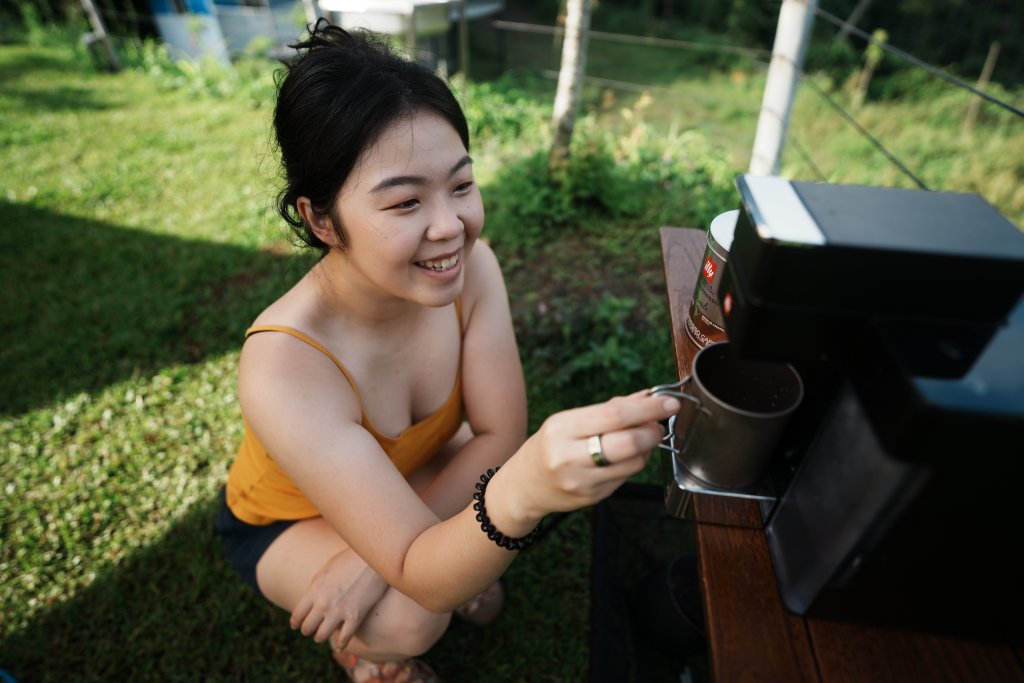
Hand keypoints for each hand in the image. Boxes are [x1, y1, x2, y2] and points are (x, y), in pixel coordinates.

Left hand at [289, 552, 388, 650]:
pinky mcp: (356, 616)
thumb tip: (309, 600)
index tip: (297, 626)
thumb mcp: (326, 569)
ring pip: (322, 636)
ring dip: (321, 637)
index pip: (297, 615)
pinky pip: (344, 638)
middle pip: (308, 628)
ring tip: (323, 636)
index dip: (296, 623)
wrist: (373, 558)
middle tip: (311, 630)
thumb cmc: (350, 559)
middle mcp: (324, 603)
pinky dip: (341, 644)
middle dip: (308, 630)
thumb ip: (315, 586)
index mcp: (314, 590)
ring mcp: (339, 611)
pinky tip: (341, 645)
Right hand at [514, 390, 680, 516]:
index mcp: (561, 429)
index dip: (648, 408)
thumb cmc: (551, 445)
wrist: (525, 486)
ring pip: (634, 462)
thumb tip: (648, 397)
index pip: (614, 415)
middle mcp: (569, 457)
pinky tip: (626, 455)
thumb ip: (610, 409)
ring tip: (642, 437)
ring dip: (647, 447)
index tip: (669, 402)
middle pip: (628, 442)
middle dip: (652, 430)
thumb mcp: (569, 421)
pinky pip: (626, 476)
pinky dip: (634, 462)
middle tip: (659, 423)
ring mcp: (581, 482)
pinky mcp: (592, 498)